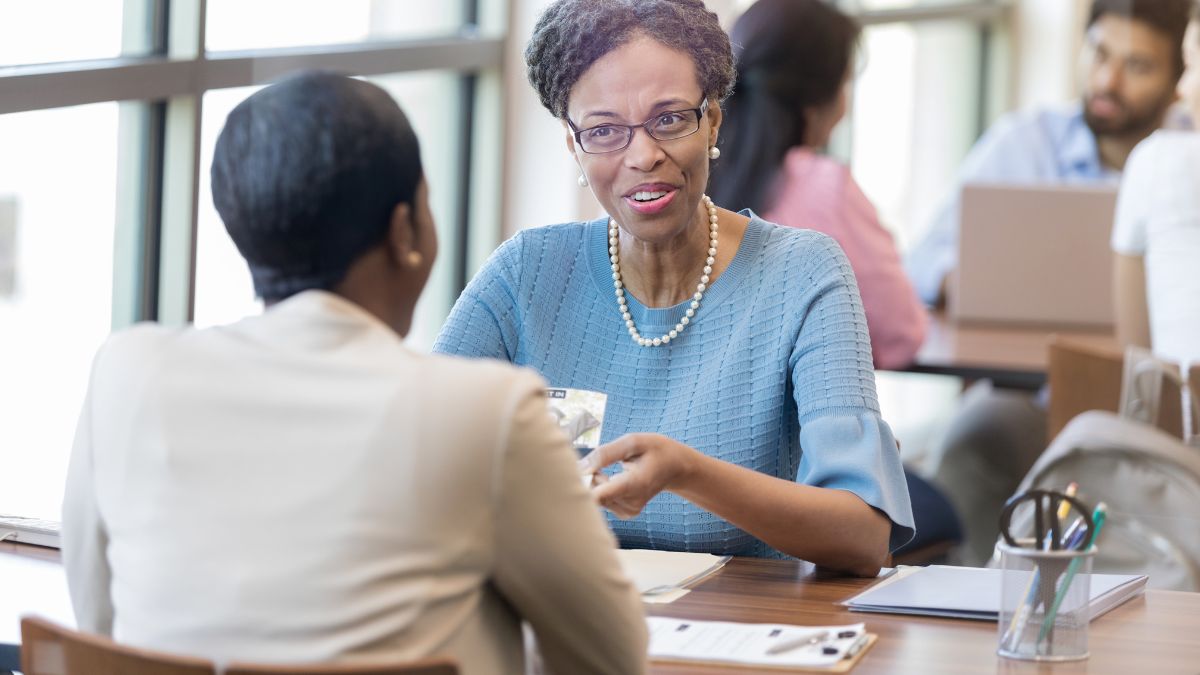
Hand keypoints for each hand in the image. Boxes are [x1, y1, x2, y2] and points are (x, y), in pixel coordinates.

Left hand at [579, 433, 700, 518]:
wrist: (676, 467)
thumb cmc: (656, 450)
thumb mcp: (634, 441)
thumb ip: (606, 453)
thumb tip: (581, 467)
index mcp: (635, 483)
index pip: (600, 496)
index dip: (581, 488)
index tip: (574, 477)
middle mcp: (632, 502)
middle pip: (593, 494)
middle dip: (589, 476)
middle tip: (603, 462)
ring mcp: (629, 511)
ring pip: (596, 497)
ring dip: (597, 481)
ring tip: (614, 469)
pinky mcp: (625, 513)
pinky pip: (602, 500)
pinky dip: (602, 488)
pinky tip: (615, 479)